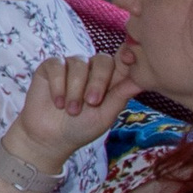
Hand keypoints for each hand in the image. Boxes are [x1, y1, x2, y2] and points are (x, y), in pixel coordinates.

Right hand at [6, 44, 140, 171]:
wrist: (50, 138)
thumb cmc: (81, 128)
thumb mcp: (105, 115)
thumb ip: (120, 95)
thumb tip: (141, 80)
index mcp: (110, 79)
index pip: (122, 60)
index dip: (128, 54)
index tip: (130, 59)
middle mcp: (91, 69)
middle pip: (102, 60)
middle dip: (98, 81)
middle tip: (91, 103)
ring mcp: (71, 66)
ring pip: (79, 63)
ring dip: (75, 89)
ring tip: (71, 110)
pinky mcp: (50, 67)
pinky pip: (57, 65)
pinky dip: (58, 85)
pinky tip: (58, 102)